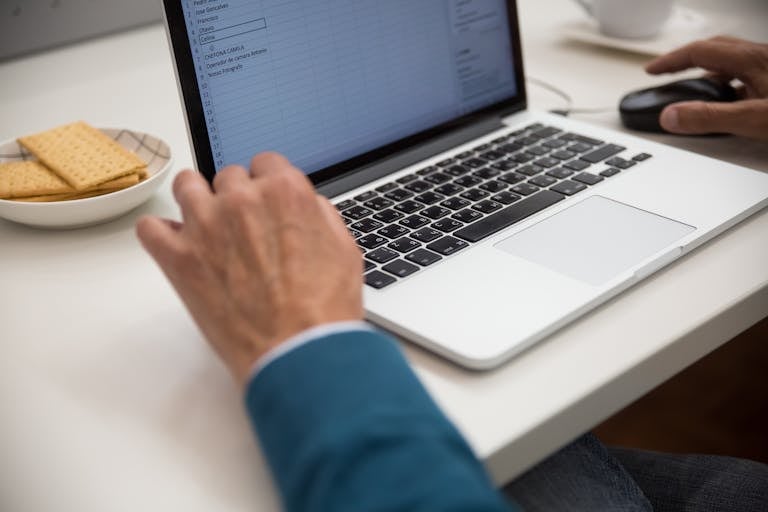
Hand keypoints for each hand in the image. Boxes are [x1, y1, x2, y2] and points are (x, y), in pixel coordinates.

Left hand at [136, 153, 363, 385]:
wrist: (298, 353)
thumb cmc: (323, 310)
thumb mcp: (345, 250)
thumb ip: (319, 216)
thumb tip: (306, 207)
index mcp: (284, 192)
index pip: (266, 162)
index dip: (268, 183)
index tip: (266, 200)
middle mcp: (242, 200)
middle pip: (228, 176)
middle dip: (236, 197)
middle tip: (245, 228)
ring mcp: (205, 227)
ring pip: (186, 185)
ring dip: (197, 200)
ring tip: (207, 226)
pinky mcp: (178, 259)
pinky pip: (149, 227)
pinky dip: (160, 234)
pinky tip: (176, 246)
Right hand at [645, 36, 767, 139]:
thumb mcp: (753, 118)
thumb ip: (711, 117)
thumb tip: (670, 116)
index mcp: (752, 59)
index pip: (699, 52)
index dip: (671, 61)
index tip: (651, 70)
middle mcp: (762, 58)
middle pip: (714, 51)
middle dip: (685, 61)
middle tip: (666, 71)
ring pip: (730, 64)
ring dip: (706, 73)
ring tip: (691, 87)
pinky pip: (745, 76)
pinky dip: (726, 84)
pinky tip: (725, 101)